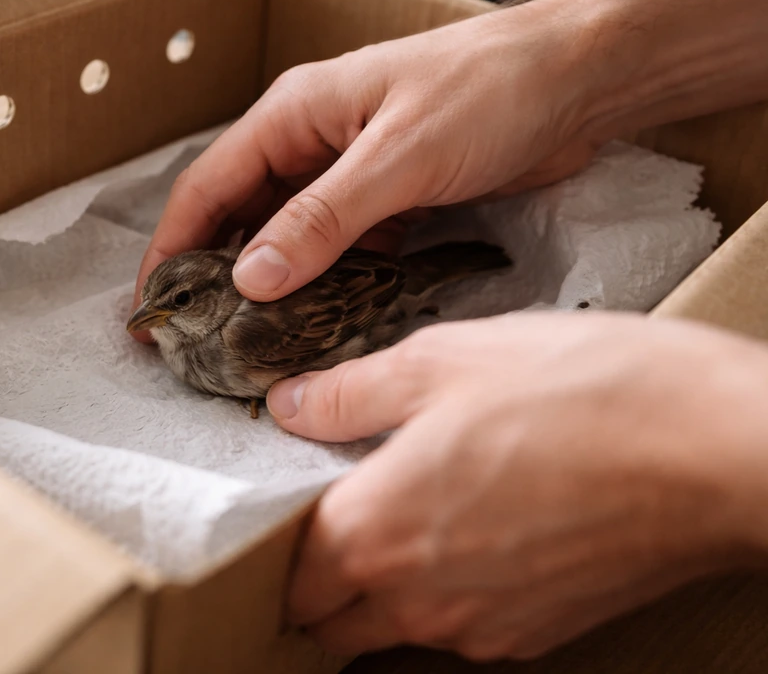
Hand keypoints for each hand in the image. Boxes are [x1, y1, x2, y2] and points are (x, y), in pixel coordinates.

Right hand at [131, 2, 603, 340]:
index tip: (149, 308)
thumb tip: (250, 278)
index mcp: (294, 115)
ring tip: (249, 344)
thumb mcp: (396, 158)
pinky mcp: (390, 200)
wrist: (575, 82)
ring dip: (271, 286)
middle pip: (243, 217)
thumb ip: (323, 219)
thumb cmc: (486, 93)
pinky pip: (340, 249)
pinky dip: (324, 285)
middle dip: (215, 275)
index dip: (171, 247)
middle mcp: (312, 144)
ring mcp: (351, 174)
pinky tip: (317, 324)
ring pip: (291, 238)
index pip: (209, 186)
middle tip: (194, 340)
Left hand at [267, 312, 767, 660]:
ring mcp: (478, 627)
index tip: (299, 491)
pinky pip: (457, 628)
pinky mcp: (534, 634)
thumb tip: (290, 406)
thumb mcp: (443, 360)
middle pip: (326, 617)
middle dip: (317, 575)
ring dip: (378, 587)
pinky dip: (443, 594)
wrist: (714, 450)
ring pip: (389, 629)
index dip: (281, 531)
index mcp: (376, 530)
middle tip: (342, 509)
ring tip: (414, 510)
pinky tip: (478, 528)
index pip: (285, 569)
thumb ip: (349, 393)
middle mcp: (417, 600)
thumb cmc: (580, 392)